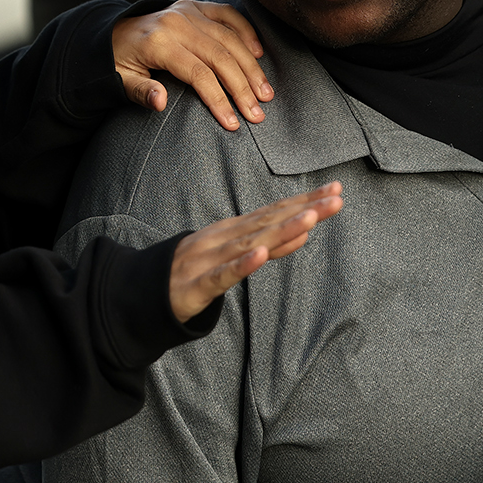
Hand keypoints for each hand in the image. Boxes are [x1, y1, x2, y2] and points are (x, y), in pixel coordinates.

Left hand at [113, 1, 273, 131]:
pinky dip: (246, 31)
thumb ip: (140, 92)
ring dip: (251, 66)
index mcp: (158, 43)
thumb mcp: (120, 80)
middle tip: (257, 113)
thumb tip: (160, 103)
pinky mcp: (195, 6)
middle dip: (243, 88)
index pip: (198, 74)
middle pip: (220, 57)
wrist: (112, 32)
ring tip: (265, 92)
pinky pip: (227, 14)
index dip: (218, 99)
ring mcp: (187, 11)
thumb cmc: (119, 61)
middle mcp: (176, 22)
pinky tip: (258, 53)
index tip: (233, 123)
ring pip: (229, 38)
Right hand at [170, 182, 343, 320]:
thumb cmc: (195, 270)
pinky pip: (223, 274)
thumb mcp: (234, 255)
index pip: (276, 211)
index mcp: (234, 230)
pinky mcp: (197, 285)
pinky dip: (243, 264)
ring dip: (281, 230)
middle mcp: (224, 238)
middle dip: (304, 209)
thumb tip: (305, 233)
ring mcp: (210, 258)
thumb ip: (269, 245)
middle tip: (336, 198)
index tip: (335, 190)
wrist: (146, 292)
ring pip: (250, 243)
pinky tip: (262, 255)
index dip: (305, 200)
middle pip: (270, 222)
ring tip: (309, 218)